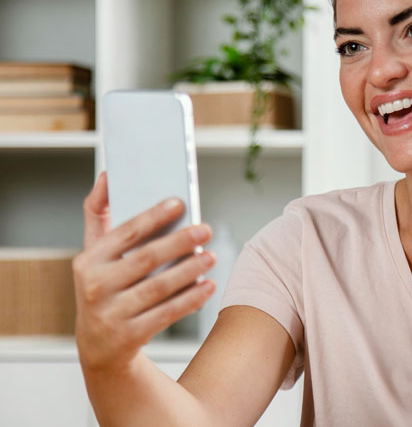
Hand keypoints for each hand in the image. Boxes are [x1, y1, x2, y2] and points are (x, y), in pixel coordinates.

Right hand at [73, 171, 216, 372]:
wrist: (99, 346)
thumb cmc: (105, 287)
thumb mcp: (95, 254)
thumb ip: (99, 215)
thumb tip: (107, 176)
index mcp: (88, 261)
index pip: (125, 232)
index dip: (153, 216)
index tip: (180, 203)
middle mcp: (95, 287)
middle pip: (145, 258)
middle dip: (180, 242)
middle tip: (206, 229)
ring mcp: (110, 314)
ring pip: (158, 287)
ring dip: (189, 270)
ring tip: (211, 256)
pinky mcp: (128, 336)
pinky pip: (166, 314)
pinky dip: (190, 299)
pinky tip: (208, 286)